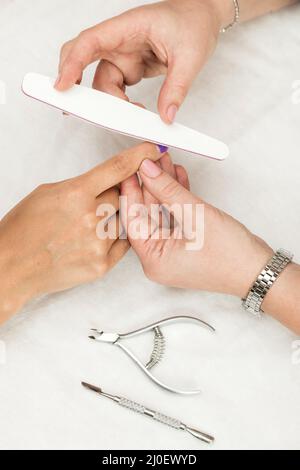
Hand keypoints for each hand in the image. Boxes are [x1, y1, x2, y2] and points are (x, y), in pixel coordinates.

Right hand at [0, 143, 162, 323]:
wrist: (13, 266)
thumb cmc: (24, 230)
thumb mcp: (48, 193)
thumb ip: (80, 186)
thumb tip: (104, 182)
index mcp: (76, 193)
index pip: (117, 168)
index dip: (139, 156)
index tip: (152, 150)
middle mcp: (91, 217)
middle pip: (121, 196)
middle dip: (112, 197)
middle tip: (94, 204)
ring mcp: (98, 242)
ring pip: (123, 220)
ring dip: (110, 219)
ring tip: (85, 226)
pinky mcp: (102, 264)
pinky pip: (123, 243)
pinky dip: (113, 238)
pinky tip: (95, 238)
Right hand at [55, 0, 231, 122]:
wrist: (203, 18)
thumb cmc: (194, 22)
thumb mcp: (190, 57)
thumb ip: (177, 88)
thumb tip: (165, 116)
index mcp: (128, 27)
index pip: (90, 42)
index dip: (72, 63)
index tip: (62, 86)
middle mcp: (120, 41)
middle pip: (85, 62)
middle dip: (77, 84)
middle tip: (79, 108)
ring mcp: (123, 55)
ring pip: (103, 83)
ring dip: (112, 102)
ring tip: (134, 114)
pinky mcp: (130, 67)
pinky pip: (116, 88)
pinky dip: (120, 103)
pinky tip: (134, 110)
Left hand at [121, 154, 272, 296]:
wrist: (258, 270)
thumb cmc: (230, 256)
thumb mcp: (195, 215)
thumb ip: (167, 189)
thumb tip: (147, 170)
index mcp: (153, 259)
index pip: (133, 219)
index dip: (130, 190)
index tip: (131, 168)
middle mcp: (158, 258)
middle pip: (145, 214)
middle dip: (150, 185)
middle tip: (149, 160)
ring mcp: (170, 251)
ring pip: (160, 213)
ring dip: (164, 188)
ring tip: (164, 162)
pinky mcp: (183, 244)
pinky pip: (173, 217)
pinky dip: (176, 198)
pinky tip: (177, 177)